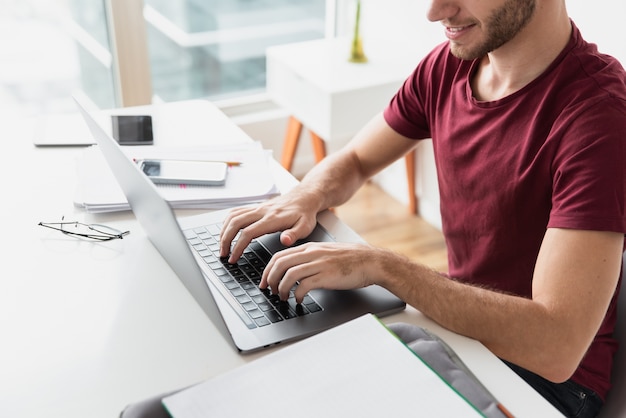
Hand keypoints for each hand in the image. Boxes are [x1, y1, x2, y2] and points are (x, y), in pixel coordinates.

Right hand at [219, 195, 318, 262]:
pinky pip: (236, 211)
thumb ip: (294, 234)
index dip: (238, 247)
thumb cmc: (304, 214)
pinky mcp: (256, 207)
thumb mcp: (305, 227)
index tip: (233, 258)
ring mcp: (257, 208)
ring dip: (224, 231)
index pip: (248, 233)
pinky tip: (226, 230)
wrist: (304, 198)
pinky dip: (227, 221)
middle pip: (235, 223)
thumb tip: (285, 241)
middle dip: (225, 239)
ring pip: (233, 216)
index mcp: (272, 219)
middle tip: (223, 254)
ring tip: (222, 245)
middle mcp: (261, 212)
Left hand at [260, 242, 377, 302]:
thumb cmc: (351, 259)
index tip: (265, 281)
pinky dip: (297, 294)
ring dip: (281, 288)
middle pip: (280, 264)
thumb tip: (294, 270)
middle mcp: (312, 253)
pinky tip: (299, 299)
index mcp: (310, 247)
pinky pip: (304, 285)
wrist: (371, 261)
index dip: (268, 269)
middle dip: (270, 279)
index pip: (280, 255)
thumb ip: (310, 258)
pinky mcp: (327, 275)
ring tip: (282, 297)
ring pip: (289, 274)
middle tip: (269, 290)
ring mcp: (319, 264)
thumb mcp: (326, 253)